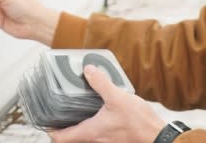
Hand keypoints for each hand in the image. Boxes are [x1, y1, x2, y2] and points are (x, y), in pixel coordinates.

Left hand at [50, 65, 165, 142]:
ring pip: (86, 137)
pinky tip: (101, 112)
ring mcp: (106, 141)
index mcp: (91, 132)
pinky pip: (99, 135)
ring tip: (79, 110)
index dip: (51, 131)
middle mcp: (96, 140)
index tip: (46, 123)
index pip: (62, 138)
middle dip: (65, 127)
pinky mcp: (116, 139)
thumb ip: (101, 83)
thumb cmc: (139, 124)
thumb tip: (88, 70)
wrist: (159, 137)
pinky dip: (95, 125)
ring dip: (80, 126)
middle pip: (73, 138)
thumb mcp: (117, 97)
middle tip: (60, 114)